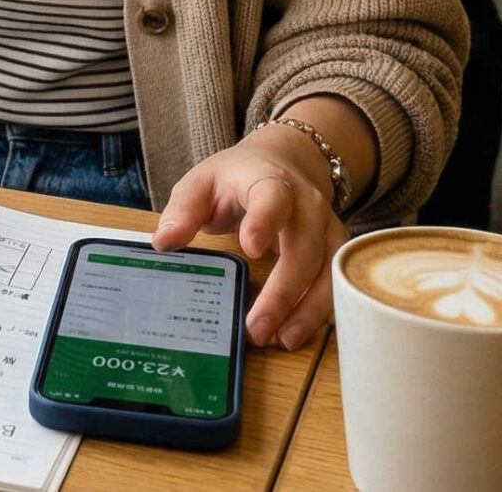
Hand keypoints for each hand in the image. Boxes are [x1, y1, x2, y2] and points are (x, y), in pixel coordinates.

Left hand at [152, 125, 347, 349]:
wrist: (284, 160)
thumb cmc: (236, 177)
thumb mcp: (202, 183)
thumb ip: (183, 210)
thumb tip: (163, 243)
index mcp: (269, 181)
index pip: (272, 198)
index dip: (264, 222)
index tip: (250, 249)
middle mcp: (307, 204)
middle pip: (304, 248)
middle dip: (283, 292)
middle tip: (257, 328)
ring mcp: (327, 227)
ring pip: (329, 271)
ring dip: (308, 310)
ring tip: (280, 340)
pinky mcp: (337, 250)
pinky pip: (337, 283)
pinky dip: (319, 311)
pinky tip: (295, 333)